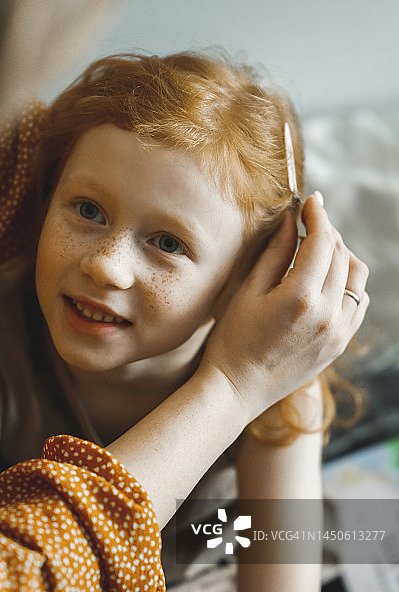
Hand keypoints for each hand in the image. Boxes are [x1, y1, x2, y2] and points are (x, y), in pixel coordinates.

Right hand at [201, 193, 368, 414]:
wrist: (237, 390)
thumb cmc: (232, 341)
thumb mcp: (247, 292)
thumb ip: (274, 254)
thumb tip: (291, 222)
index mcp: (300, 297)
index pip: (321, 241)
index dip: (317, 215)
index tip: (310, 201)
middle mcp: (327, 314)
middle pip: (341, 255)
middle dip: (327, 232)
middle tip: (310, 222)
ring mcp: (338, 332)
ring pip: (356, 278)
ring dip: (343, 256)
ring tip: (320, 250)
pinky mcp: (340, 344)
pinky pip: (358, 304)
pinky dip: (349, 284)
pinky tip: (329, 279)